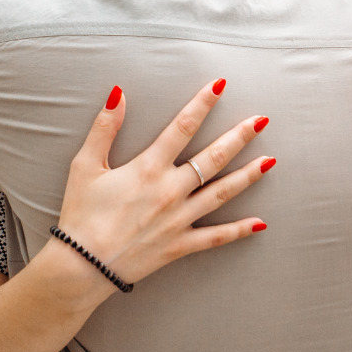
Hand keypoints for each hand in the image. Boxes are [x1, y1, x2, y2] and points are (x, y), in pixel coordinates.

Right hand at [53, 80, 272, 293]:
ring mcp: (179, 219)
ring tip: (271, 160)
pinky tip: (260, 223)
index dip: (203, 103)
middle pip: (214, 157)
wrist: (82, 266)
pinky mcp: (180, 245)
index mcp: (149, 168)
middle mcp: (171, 190)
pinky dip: (239, 230)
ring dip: (248, 175)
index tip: (221, 84)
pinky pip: (216, 237)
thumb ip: (104, 128)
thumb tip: (119, 93)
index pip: (182, 127)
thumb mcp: (85, 166)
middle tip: (262, 120)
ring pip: (222, 193)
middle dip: (240, 136)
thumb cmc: (81, 214)